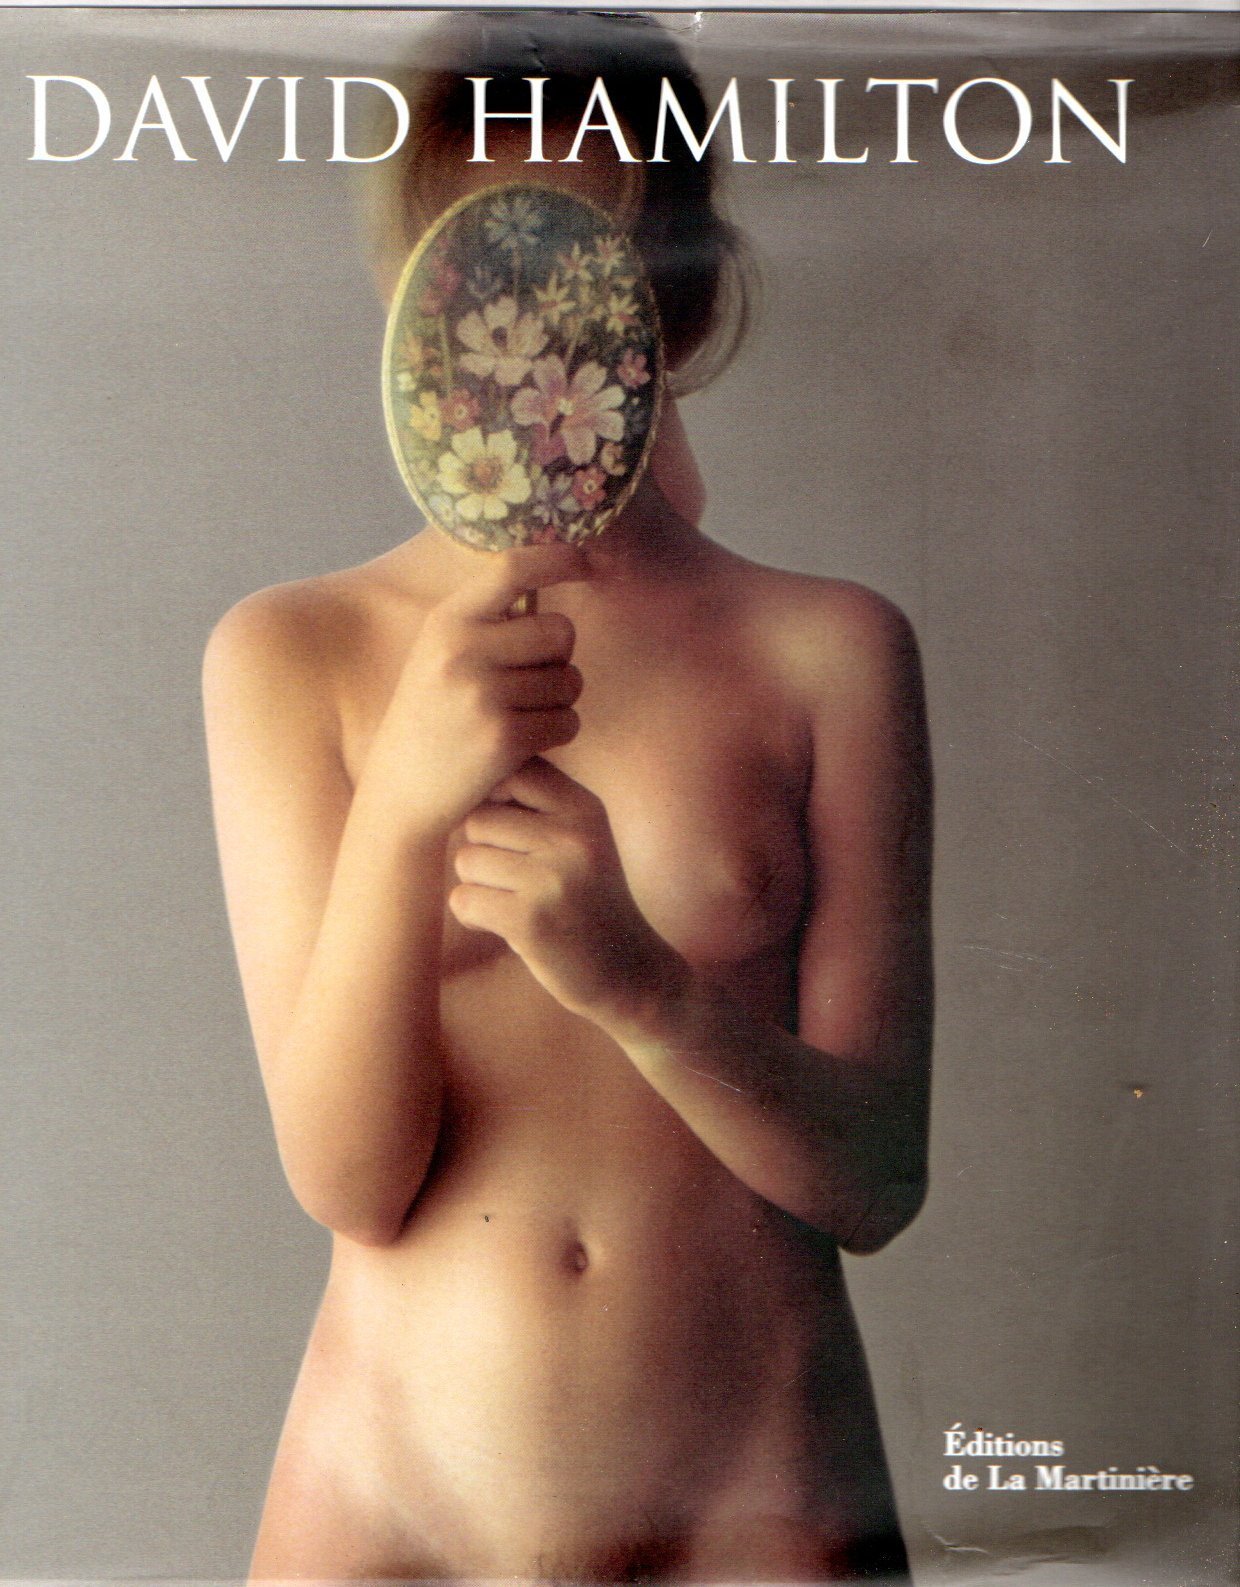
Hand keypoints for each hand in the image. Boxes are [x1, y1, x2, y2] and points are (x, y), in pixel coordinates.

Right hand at [361, 546, 587, 841]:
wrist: (401, 794)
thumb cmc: (432, 719)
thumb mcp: (441, 656)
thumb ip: (487, 620)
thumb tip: (551, 573)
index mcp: (447, 622)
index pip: (511, 568)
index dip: (558, 559)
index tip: (587, 561)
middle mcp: (463, 650)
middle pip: (561, 631)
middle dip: (561, 658)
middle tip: (533, 682)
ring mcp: (484, 694)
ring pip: (570, 680)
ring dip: (560, 701)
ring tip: (520, 716)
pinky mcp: (505, 737)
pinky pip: (568, 721)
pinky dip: (559, 733)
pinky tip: (526, 744)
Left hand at [449, 758, 684, 1029]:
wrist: (630, 972)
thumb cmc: (590, 900)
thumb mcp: (582, 839)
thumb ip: (538, 805)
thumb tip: (468, 781)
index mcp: (585, 808)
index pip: (512, 771)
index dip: (495, 799)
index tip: (512, 834)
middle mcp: (572, 836)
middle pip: (478, 819)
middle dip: (484, 851)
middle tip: (518, 881)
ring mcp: (552, 878)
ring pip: (466, 860)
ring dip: (479, 886)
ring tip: (518, 903)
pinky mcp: (530, 920)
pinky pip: (464, 900)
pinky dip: (475, 917)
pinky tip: (508, 927)